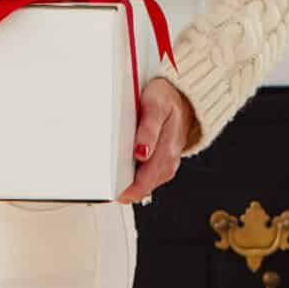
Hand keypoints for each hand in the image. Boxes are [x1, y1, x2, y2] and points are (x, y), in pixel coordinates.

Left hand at [117, 77, 193, 203]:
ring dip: (129, 182)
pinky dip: (135, 175)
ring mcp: (167, 164)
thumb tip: (141, 153)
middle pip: (142, 187)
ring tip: (112, 177)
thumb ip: (148, 130)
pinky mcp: (164, 162)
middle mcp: (168, 162)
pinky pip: (147, 177)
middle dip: (123, 187)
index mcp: (166, 152)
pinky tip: (125, 169)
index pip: (143, 183)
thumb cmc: (167, 100)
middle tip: (104, 184)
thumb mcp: (156, 107)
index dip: (124, 189)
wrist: (184, 98)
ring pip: (145, 184)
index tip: (109, 186)